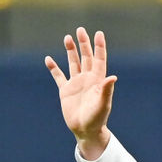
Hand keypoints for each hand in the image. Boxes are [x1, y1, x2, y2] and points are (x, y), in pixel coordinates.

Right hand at [45, 28, 116, 159]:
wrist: (86, 131)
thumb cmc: (97, 119)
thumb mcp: (103, 104)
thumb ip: (106, 90)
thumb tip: (113, 77)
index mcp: (97, 81)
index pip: (99, 60)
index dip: (99, 47)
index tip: (98, 33)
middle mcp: (87, 80)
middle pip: (86, 58)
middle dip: (84, 44)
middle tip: (80, 30)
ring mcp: (76, 84)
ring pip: (73, 63)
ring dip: (71, 51)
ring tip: (68, 38)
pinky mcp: (66, 91)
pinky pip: (58, 76)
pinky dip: (53, 68)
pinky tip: (48, 59)